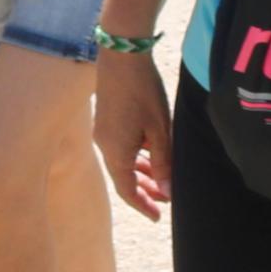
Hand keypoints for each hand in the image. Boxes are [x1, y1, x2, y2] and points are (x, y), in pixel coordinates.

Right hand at [92, 49, 173, 219]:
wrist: (122, 55)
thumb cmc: (143, 91)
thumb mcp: (160, 130)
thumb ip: (163, 163)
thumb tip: (167, 191)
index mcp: (116, 153)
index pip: (128, 191)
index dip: (143, 205)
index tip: (158, 216)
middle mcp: (105, 145)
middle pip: (124, 178)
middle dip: (145, 191)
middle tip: (165, 201)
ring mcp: (103, 132)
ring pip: (123, 162)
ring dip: (141, 173)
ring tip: (162, 181)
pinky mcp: (106, 120)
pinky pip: (120, 148)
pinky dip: (135, 157)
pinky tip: (150, 155)